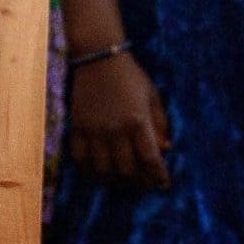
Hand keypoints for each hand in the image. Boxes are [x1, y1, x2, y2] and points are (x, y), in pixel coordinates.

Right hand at [65, 51, 171, 189]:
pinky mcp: (77, 129)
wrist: (99, 59)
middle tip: (145, 185)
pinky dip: (89, 171)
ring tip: (123, 181)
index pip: (150, 158)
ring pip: (103, 169)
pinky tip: (98, 173)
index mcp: (137, 121)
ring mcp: (94, 131)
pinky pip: (80, 159)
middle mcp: (115, 130)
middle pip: (127, 170)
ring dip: (115, 180)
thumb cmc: (131, 76)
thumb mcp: (152, 96)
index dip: (158, 176)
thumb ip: (160, 123)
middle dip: (139, 182)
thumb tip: (165, 149)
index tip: (163, 184)